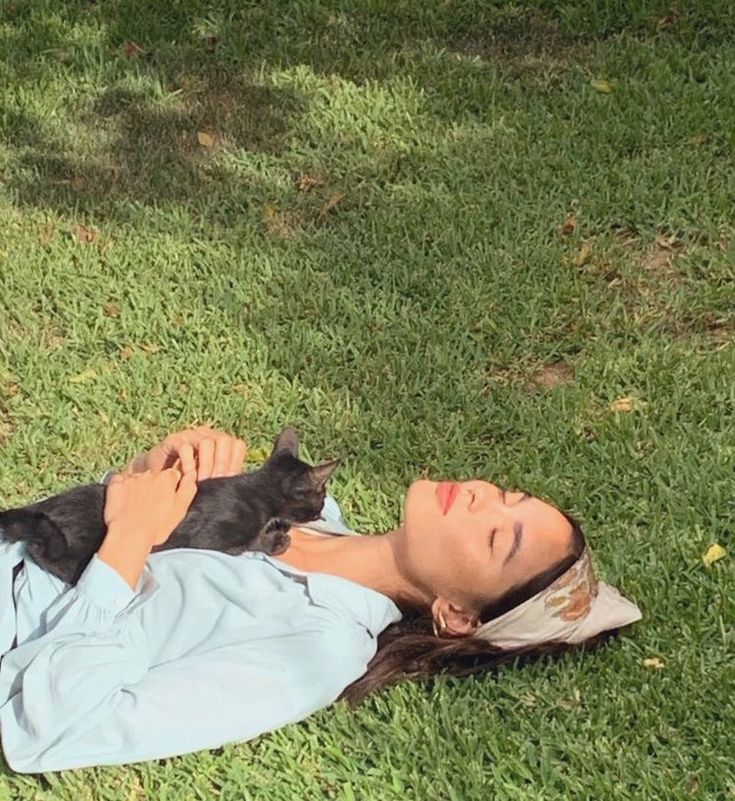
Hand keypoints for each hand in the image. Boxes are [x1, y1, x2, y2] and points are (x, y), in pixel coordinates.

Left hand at [104, 468, 197, 545]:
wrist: (129, 536)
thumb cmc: (156, 527)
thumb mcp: (181, 510)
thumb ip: (188, 489)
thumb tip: (192, 474)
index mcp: (167, 478)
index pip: (173, 475)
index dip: (171, 487)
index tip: (167, 500)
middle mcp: (149, 474)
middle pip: (155, 476)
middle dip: (154, 487)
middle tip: (151, 506)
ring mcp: (131, 478)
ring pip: (138, 479)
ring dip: (138, 488)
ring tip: (136, 507)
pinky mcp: (115, 484)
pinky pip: (119, 480)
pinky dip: (121, 488)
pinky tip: (123, 501)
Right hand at [123, 425, 247, 481]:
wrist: (157, 477)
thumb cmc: (187, 482)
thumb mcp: (208, 481)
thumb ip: (222, 480)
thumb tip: (242, 490)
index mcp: (220, 444)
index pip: (237, 445)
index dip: (235, 462)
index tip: (228, 482)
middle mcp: (208, 435)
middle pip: (224, 440)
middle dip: (222, 463)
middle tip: (214, 482)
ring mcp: (191, 435)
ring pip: (207, 442)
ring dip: (207, 464)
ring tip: (201, 481)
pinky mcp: (174, 439)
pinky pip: (185, 446)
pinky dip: (189, 463)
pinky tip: (188, 477)